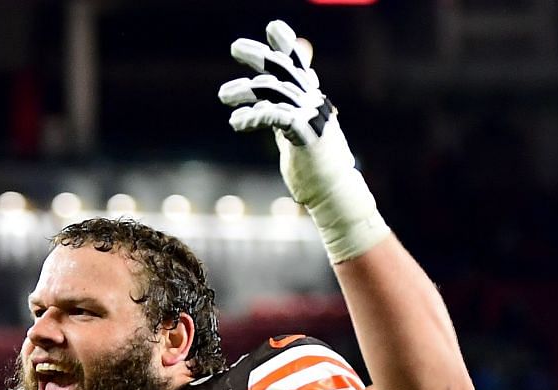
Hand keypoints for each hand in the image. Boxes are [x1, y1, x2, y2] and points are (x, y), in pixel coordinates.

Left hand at [218, 21, 387, 262]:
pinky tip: (237, 122)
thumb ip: (283, 112)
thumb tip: (264, 98)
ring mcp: (312, 117)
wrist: (334, 194)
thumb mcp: (296, 132)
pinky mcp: (306, 135)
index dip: (287, 44)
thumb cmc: (313, 167)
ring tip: (223, 95)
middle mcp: (314, 102)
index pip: (298, 64)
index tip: (273, 27)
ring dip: (245, 91)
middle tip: (235, 47)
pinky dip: (254, 117)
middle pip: (283, 69)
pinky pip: (276, 117)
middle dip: (258, 54)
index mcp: (312, 100)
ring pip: (274, 91)